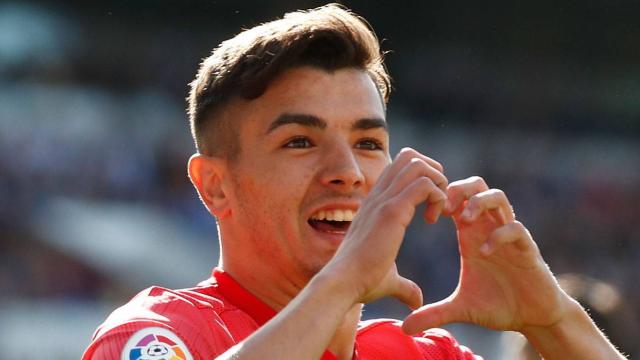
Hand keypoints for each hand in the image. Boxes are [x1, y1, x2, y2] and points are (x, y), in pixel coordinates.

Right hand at [322, 148, 447, 309]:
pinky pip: (424, 185)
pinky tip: (432, 220)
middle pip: (410, 156)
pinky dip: (437, 196)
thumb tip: (416, 300)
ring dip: (437, 182)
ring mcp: (384, 200)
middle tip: (439, 202)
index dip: (422, 181)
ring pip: (417, 164)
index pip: (400, 169)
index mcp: (376, 204)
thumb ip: (404, 285)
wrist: (342, 284)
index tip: (430, 210)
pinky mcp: (392, 211)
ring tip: (438, 210)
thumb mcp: (387, 279)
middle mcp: (378, 196)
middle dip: (434, 173)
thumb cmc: (360, 282)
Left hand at [402, 176, 572, 333]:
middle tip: (444, 210)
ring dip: (478, 203)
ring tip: (462, 222)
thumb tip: (405, 329)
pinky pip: (515, 227)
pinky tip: (484, 252)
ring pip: (497, 196)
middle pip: (475, 185)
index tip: (427, 217)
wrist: (533, 317)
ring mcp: (509, 236)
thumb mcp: (460, 309)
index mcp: (471, 234)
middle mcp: (489, 228)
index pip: (455, 198)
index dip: (439, 199)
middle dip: (458, 189)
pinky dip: (498, 234)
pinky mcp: (526, 248)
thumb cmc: (498, 305)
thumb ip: (434, 314)